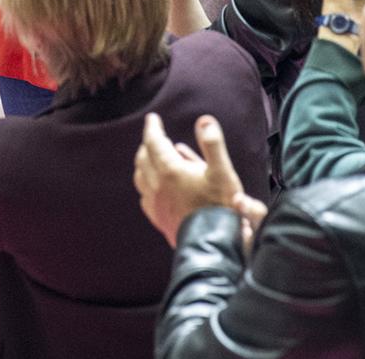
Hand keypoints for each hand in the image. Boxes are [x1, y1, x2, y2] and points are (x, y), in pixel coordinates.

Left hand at [134, 113, 266, 248]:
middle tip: (155, 136)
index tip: (152, 118)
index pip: (153, 142)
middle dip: (148, 144)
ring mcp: (156, 204)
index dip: (152, 128)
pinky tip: (154, 187)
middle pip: (144, 158)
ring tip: (152, 158)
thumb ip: (213, 144)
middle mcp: (157, 186)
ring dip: (144, 164)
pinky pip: (145, 197)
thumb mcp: (223, 172)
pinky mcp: (159, 219)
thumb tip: (204, 120)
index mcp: (170, 171)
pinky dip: (147, 185)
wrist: (212, 246)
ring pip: (141, 178)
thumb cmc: (220, 207)